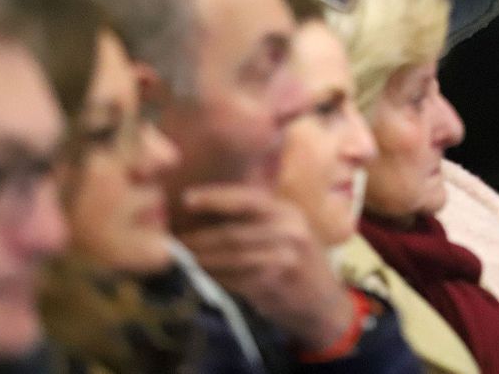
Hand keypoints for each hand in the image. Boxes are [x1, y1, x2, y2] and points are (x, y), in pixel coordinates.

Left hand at [175, 185, 353, 350]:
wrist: (324, 302)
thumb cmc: (299, 262)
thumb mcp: (288, 231)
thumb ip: (257, 221)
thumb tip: (206, 213)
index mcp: (289, 212)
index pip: (247, 199)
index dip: (215, 197)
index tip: (186, 199)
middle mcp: (289, 230)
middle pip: (232, 232)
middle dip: (198, 237)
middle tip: (174, 240)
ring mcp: (283, 258)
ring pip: (228, 257)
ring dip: (200, 259)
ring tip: (182, 258)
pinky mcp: (273, 284)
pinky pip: (233, 279)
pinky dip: (213, 277)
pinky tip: (201, 276)